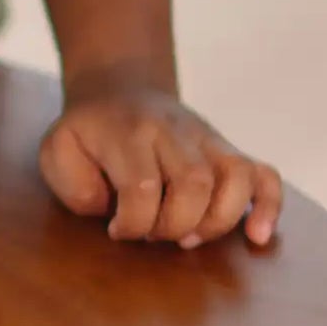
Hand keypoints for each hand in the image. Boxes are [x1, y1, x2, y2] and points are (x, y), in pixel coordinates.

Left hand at [39, 82, 281, 248]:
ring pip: (236, 176)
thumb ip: (73, 183)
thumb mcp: (58, 149)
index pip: (142, 186)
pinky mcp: (227, 150)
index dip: (131, 223)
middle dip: (175, 226)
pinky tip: (257, 235)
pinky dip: (268, 206)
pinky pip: (264, 174)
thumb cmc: (87, 131)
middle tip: (153, 234)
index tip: (116, 230)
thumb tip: (110, 208)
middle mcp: (174, 132)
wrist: (119, 87)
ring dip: (218, 221)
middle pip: (195, 184)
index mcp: (129, 132)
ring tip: (191, 238)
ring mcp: (207, 139)